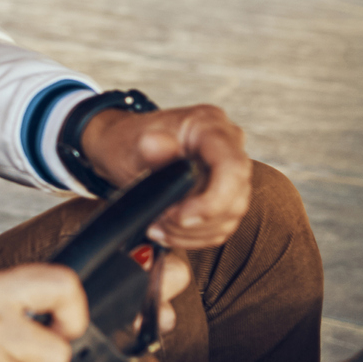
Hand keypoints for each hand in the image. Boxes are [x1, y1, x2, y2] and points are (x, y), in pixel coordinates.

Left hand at [79, 104, 250, 250]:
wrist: (127, 150)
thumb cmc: (129, 142)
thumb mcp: (131, 144)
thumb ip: (147, 146)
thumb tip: (158, 144)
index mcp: (209, 125)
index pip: (232, 167)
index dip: (213, 200)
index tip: (180, 217)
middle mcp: (228, 146)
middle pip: (235, 197)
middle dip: (197, 221)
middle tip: (160, 222)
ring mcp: (229, 171)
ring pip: (229, 217)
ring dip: (193, 232)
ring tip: (159, 227)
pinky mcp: (225, 194)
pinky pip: (220, 225)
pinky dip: (194, 236)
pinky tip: (168, 230)